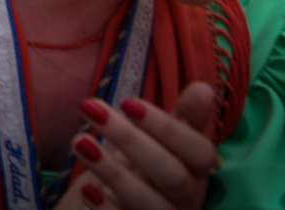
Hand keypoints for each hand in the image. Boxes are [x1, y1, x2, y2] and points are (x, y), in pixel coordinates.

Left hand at [70, 83, 218, 209]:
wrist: (114, 206)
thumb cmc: (141, 168)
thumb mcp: (159, 140)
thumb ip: (183, 118)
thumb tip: (205, 88)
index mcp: (196, 172)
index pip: (200, 153)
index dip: (168, 128)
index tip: (128, 102)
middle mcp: (187, 200)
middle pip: (173, 176)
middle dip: (131, 140)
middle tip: (90, 108)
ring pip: (150, 203)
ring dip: (113, 171)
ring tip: (79, 142)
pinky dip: (107, 209)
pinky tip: (87, 190)